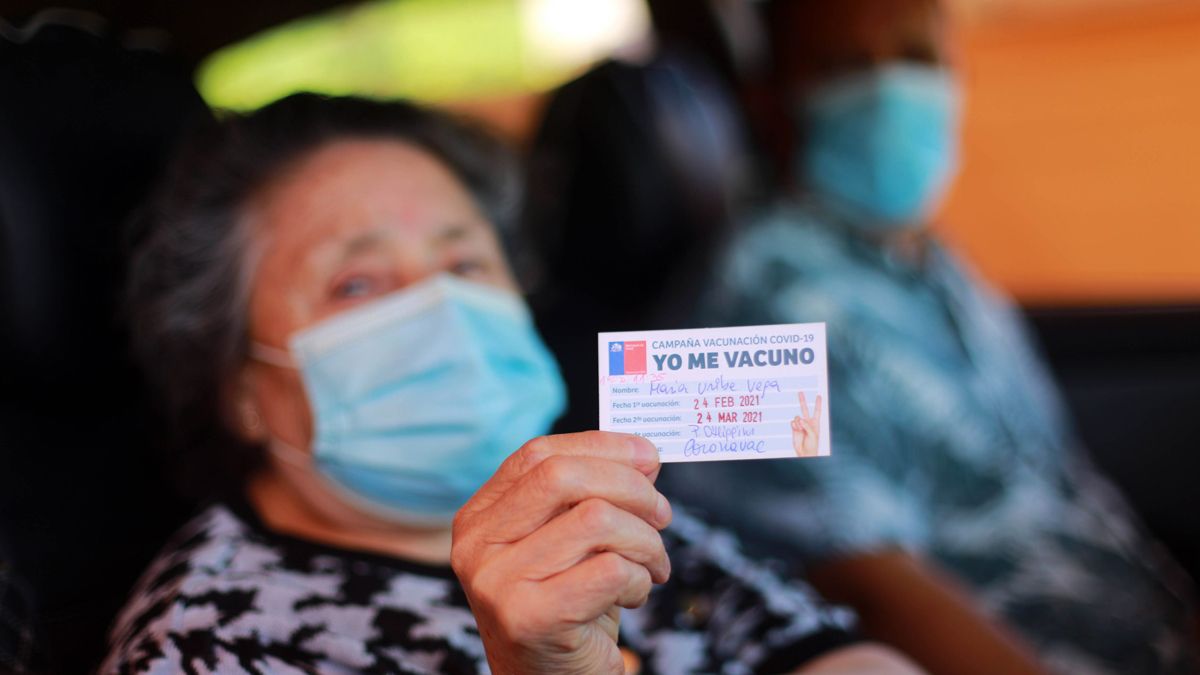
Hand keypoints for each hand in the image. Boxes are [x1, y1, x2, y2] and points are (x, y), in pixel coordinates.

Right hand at [451, 432, 672, 674]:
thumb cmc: (570, 606)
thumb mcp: (573, 542)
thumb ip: (593, 494)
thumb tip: (645, 455)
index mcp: (480, 517)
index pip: (539, 454)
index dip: (601, 447)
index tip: (649, 456)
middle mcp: (476, 546)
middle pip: (564, 477)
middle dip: (631, 489)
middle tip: (662, 516)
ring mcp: (496, 583)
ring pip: (596, 520)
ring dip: (645, 542)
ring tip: (653, 566)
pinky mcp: (528, 619)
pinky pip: (611, 570)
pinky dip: (640, 579)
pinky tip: (634, 596)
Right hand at [791, 392, 822, 456]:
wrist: (805, 452)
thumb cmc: (812, 445)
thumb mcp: (813, 435)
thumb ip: (807, 426)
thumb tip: (800, 419)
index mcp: (815, 423)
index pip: (817, 411)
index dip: (818, 403)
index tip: (818, 396)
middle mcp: (808, 422)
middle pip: (805, 409)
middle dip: (802, 400)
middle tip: (800, 392)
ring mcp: (800, 425)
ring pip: (797, 417)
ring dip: (798, 422)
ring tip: (800, 429)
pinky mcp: (794, 428)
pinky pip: (792, 422)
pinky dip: (794, 426)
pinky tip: (796, 430)